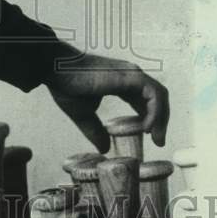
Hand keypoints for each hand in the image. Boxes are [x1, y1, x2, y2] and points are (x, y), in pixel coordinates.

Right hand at [47, 51, 169, 152]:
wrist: (54, 68)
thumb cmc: (65, 85)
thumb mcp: (83, 114)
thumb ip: (95, 130)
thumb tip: (103, 149)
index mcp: (121, 82)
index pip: (145, 99)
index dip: (151, 117)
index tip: (149, 136)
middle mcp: (130, 75)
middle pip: (157, 97)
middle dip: (162, 120)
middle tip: (159, 141)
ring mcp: (132, 73)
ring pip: (160, 95)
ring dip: (162, 117)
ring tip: (156, 137)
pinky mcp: (130, 76)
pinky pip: (153, 94)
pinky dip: (155, 111)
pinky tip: (147, 127)